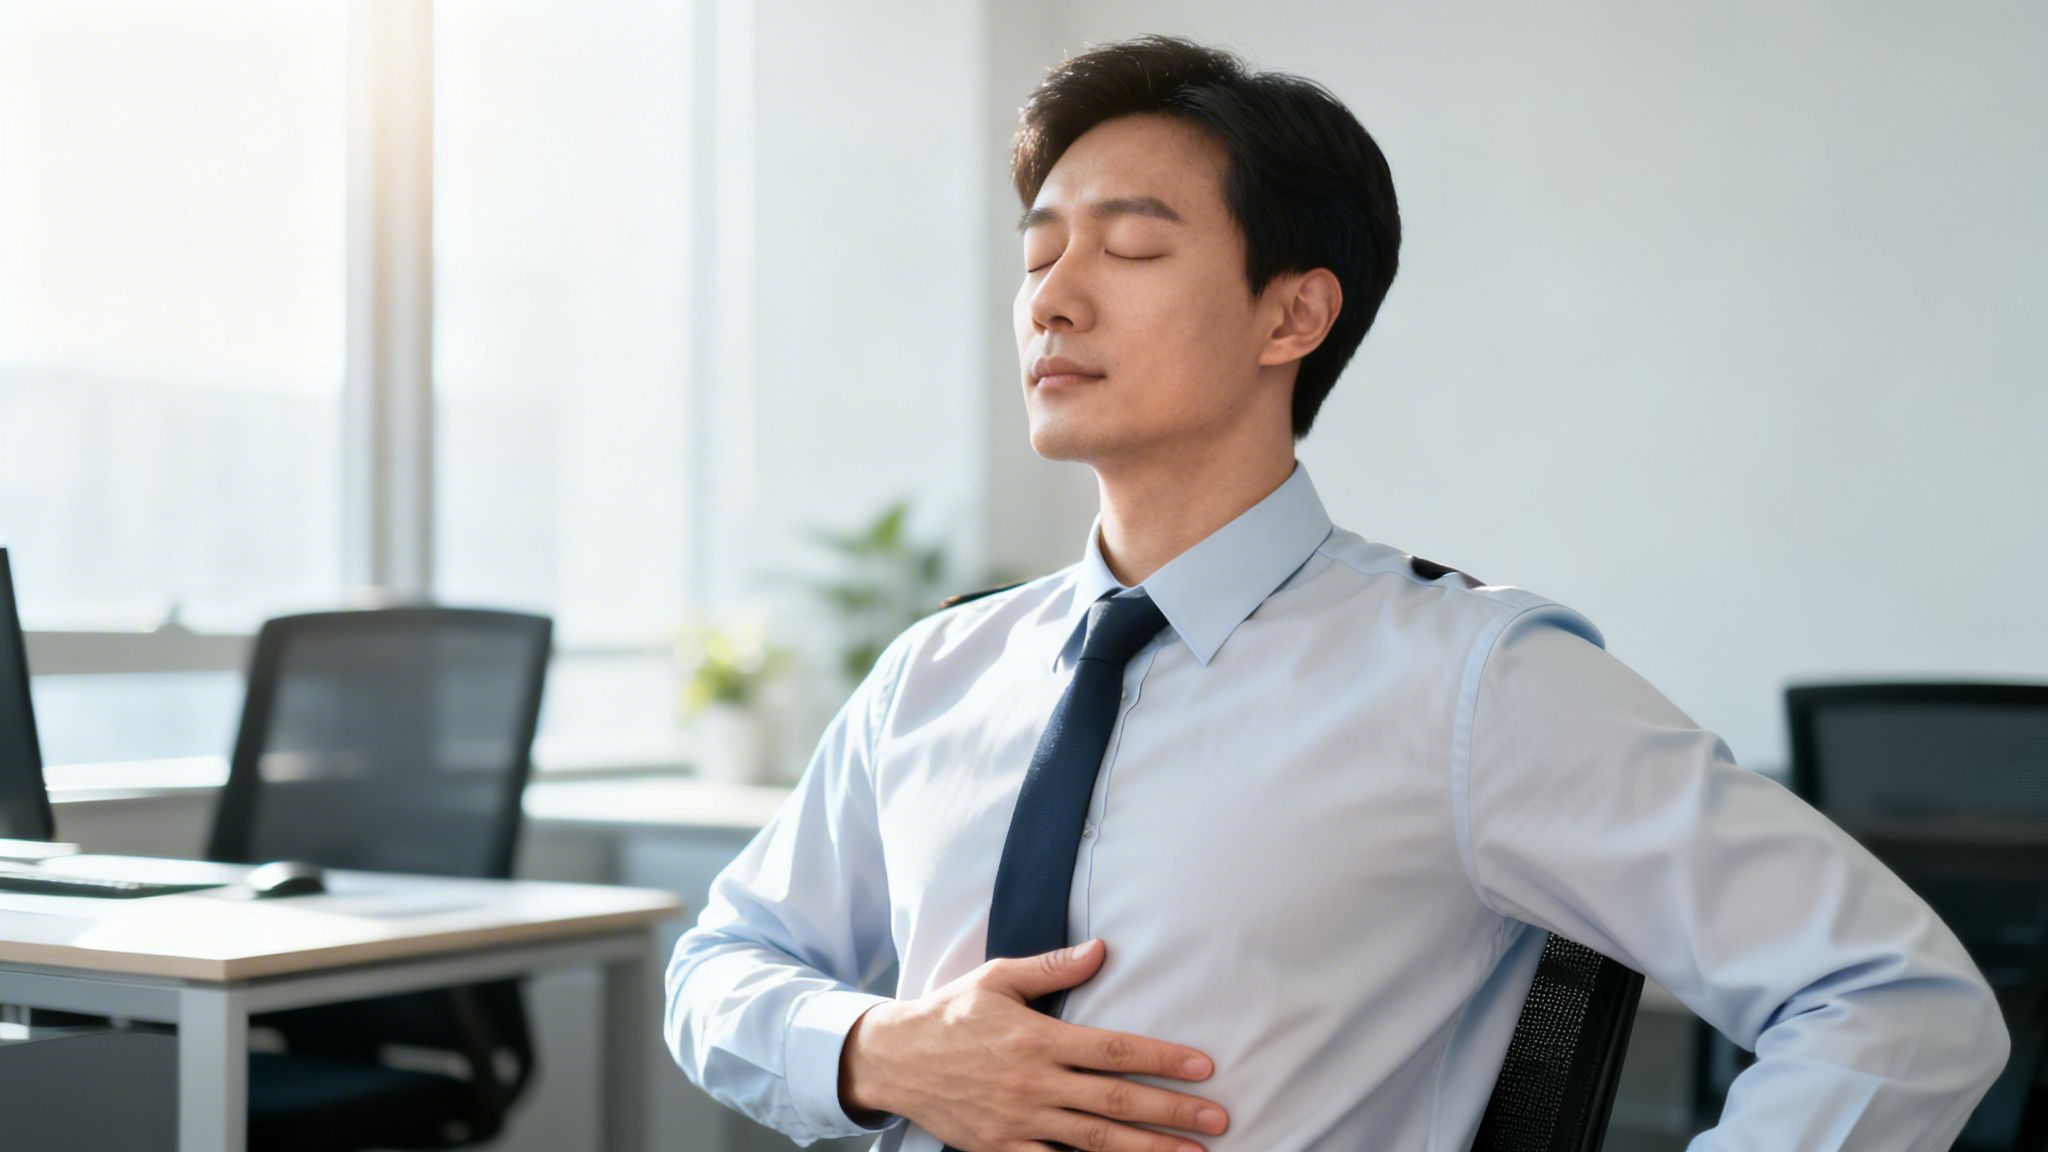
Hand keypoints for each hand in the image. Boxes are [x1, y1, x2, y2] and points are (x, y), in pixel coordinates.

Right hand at [839, 939, 1228, 1151]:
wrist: (893, 1059)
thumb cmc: (950, 1013)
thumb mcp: (997, 978)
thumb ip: (1052, 969)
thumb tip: (1100, 950)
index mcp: (1038, 1038)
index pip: (1114, 1050)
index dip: (1163, 1059)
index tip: (1204, 1067)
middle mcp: (1034, 1083)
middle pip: (1117, 1102)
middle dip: (1172, 1113)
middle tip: (1217, 1120)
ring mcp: (1020, 1121)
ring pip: (1096, 1142)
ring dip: (1148, 1151)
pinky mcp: (1002, 1149)